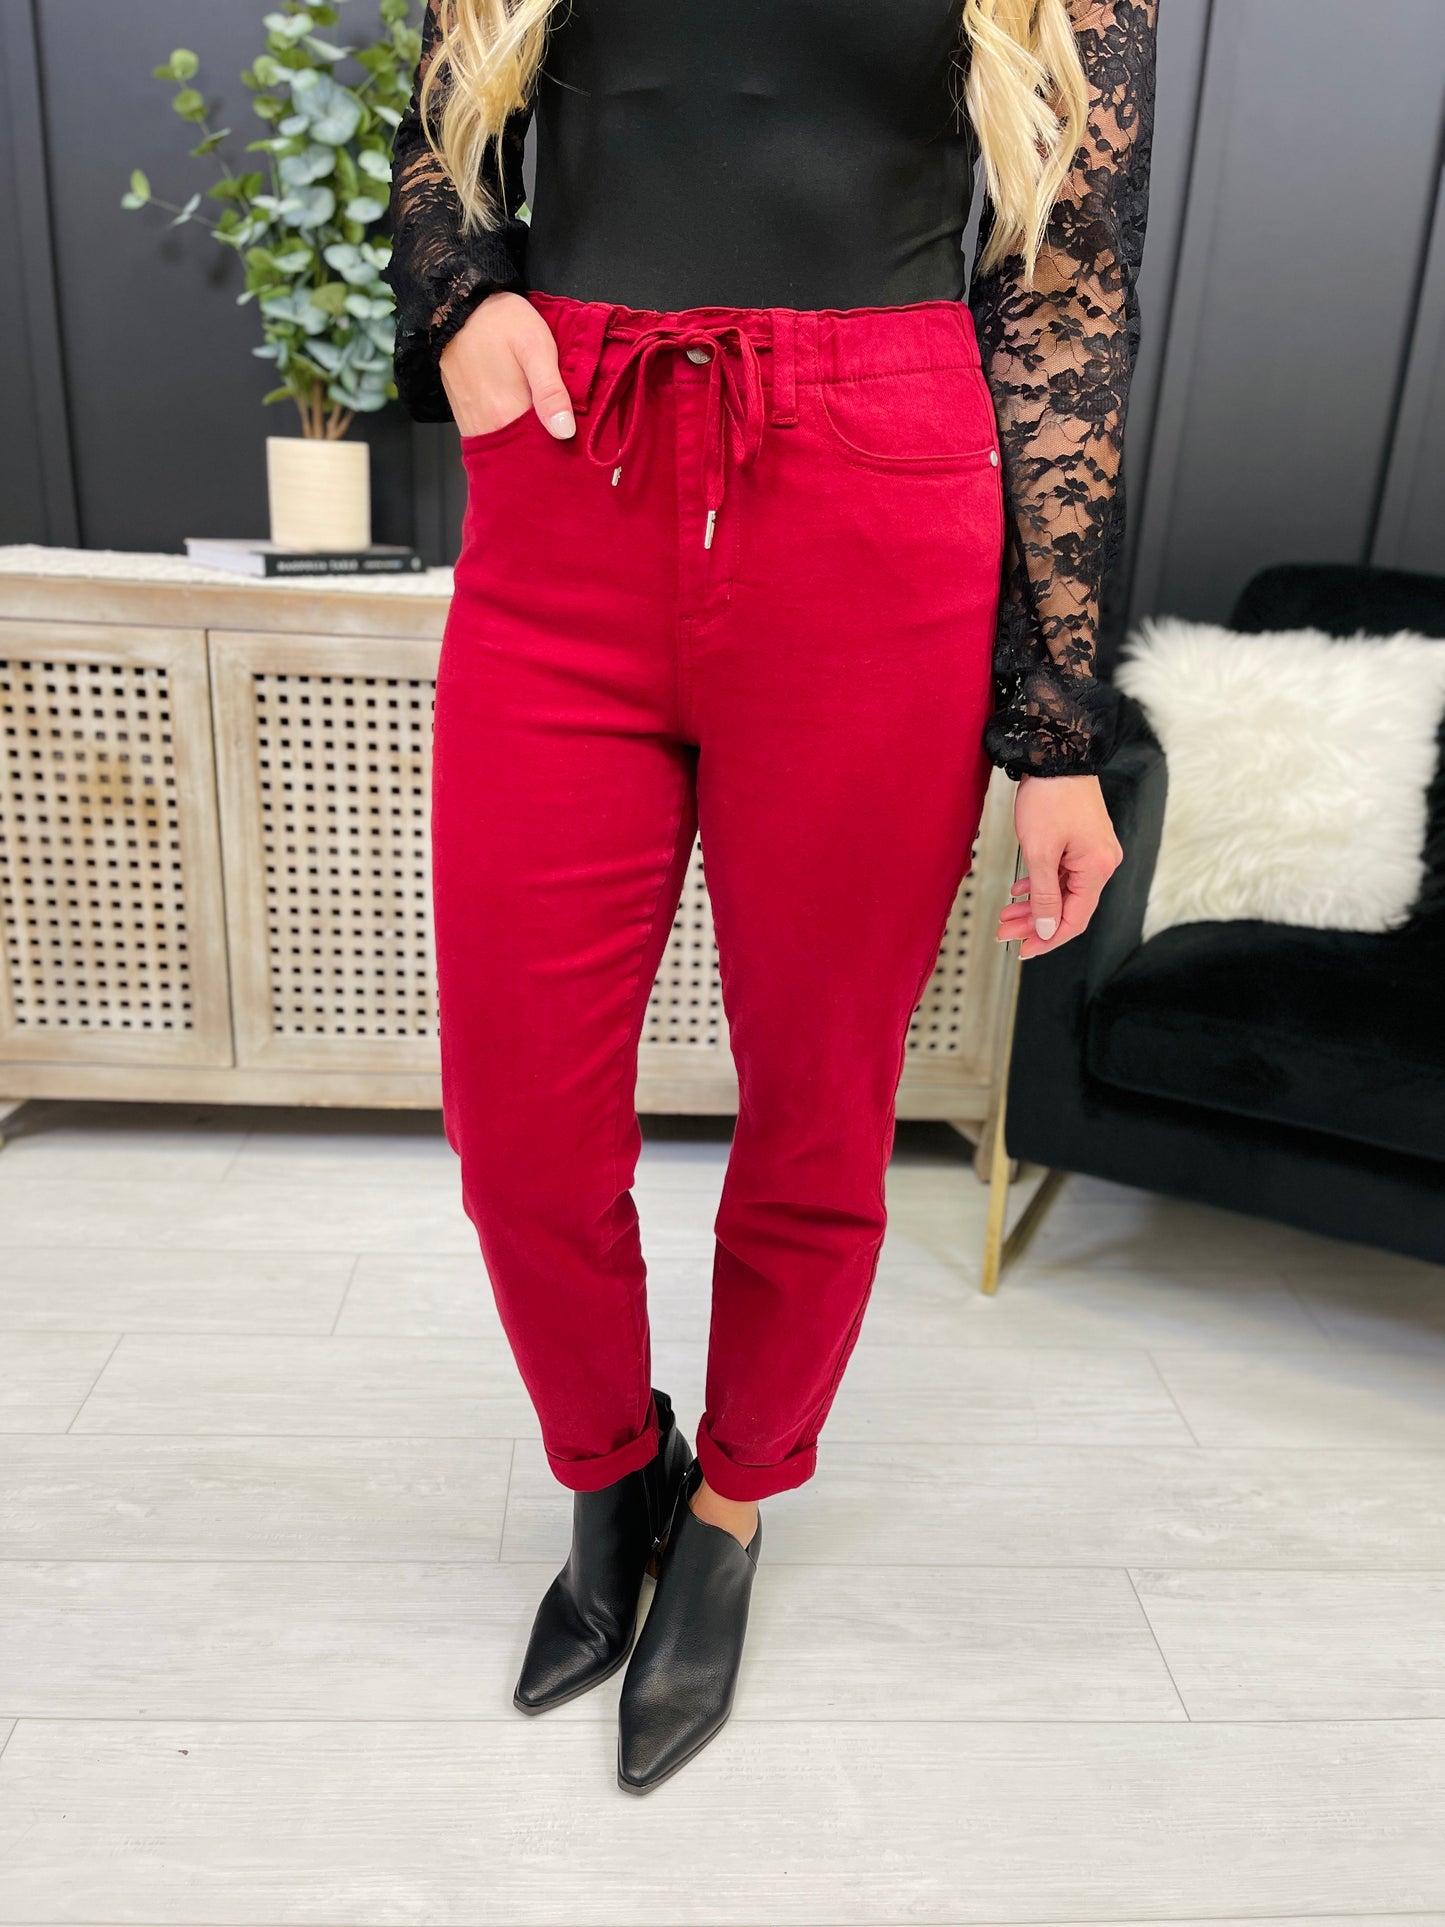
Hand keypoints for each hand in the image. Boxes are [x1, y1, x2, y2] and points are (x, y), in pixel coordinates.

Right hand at [439, 289, 576, 439]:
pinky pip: (493, 437)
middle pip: (522, 454)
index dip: (560, 450)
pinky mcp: (465, 417)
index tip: (576, 441)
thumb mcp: (535, 347)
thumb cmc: (500, 322)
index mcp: (506, 415)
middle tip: (563, 429)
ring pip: (506, 448)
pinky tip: (523, 421)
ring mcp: (473, 424)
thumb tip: (565, 432)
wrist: (457, 306)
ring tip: (544, 425)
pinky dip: (510, 436)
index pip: (539, 452)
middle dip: (544, 450)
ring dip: (526, 444)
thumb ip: (550, 390)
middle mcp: (486, 427)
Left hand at [997, 772, 1122, 959]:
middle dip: (1034, 922)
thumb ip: (1044, 895)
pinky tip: (1020, 891)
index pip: (1075, 919)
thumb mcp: (1040, 852)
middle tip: (1004, 931)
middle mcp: (1101, 862)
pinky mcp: (1082, 841)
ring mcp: (1093, 851)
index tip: (1024, 949)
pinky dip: (1041, 884)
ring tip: (1006, 914)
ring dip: (1034, 904)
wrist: (1055, 753)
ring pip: (1062, 891)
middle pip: (1067, 907)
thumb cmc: (1050, 796)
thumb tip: (1046, 928)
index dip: (1047, 938)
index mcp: (1097, 868)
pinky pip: (1062, 874)